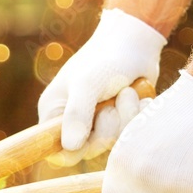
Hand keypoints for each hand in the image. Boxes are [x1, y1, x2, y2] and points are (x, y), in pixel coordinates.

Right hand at [38, 9, 166, 164]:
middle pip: (88, 149)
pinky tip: (139, 96)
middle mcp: (73, 121)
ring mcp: (97, 121)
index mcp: (54, 112)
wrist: (136, 41)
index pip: (56, 151)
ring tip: (127, 92)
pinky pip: (128, 133)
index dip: (72, 150)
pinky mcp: (118, 120)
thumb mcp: (87, 84)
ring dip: (125, 116)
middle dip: (108, 125)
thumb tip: (70, 147)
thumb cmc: (105, 58)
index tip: (90, 135)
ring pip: (111, 142)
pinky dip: (138, 115)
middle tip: (114, 100)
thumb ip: (77, 115)